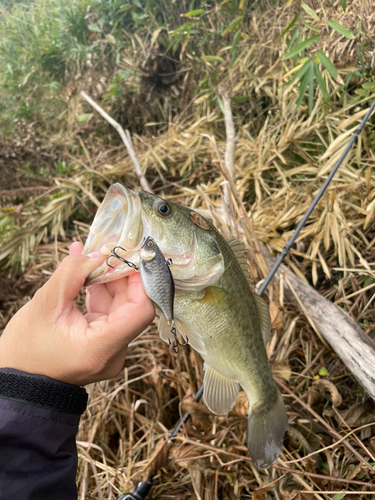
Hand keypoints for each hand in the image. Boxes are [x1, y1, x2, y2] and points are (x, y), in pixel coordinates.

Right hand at [0, 242, 154, 384]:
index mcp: (101, 348)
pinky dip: (99, 292)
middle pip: (131, 306)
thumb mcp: (45, 305)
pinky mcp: (102, 344)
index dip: (140, 281)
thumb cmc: (26, 349)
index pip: (140, 311)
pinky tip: (86, 270)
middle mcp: (113, 353)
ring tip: (91, 255)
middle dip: (120, 275)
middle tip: (108, 248)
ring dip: (107, 279)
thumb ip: (73, 274)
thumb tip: (98, 253)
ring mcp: (109, 350)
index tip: (129, 257)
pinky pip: (107, 313)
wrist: (19, 381)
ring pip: (119, 307)